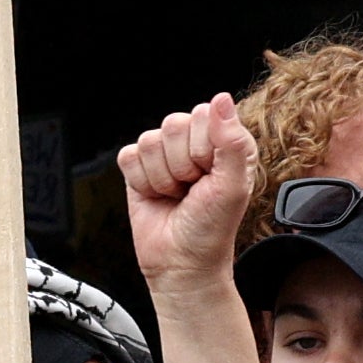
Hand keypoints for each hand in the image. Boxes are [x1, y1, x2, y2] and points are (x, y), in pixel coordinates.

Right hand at [112, 96, 260, 310]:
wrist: (180, 263)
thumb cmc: (212, 229)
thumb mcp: (233, 187)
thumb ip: (231, 141)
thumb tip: (221, 99)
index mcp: (224, 140)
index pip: (204, 115)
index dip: (204, 149)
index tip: (210, 177)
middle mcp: (194, 142)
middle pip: (173, 124)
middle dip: (181, 165)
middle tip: (191, 189)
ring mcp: (164, 153)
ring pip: (149, 141)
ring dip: (162, 177)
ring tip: (176, 195)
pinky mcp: (138, 168)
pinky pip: (128, 156)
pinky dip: (141, 182)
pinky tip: (157, 196)